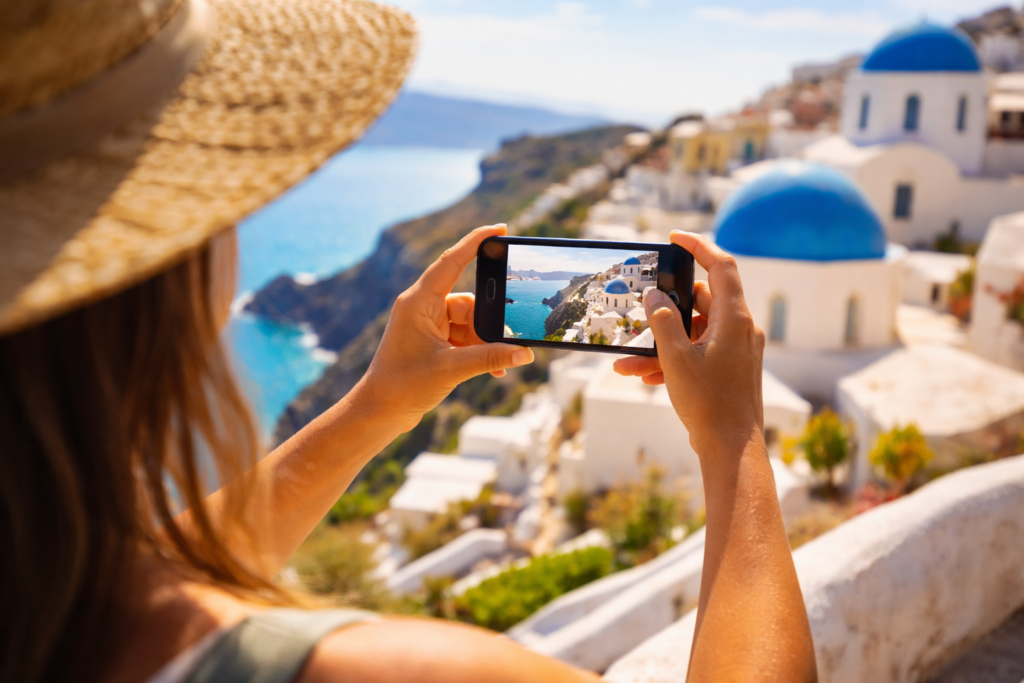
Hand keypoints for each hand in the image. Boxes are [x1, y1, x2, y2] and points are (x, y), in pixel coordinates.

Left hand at [362, 225, 534, 430]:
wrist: (378, 412)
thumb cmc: (402, 386)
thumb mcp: (451, 370)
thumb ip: (490, 358)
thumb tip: (525, 353)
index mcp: (419, 302)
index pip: (452, 261)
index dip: (476, 241)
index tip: (501, 229)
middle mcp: (422, 307)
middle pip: (469, 302)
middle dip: (489, 324)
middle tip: (507, 341)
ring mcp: (428, 324)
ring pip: (470, 322)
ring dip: (485, 343)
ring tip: (497, 366)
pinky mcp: (433, 341)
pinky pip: (464, 337)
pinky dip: (478, 351)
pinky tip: (493, 369)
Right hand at [613, 231, 764, 459]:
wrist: (731, 449)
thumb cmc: (708, 403)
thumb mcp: (676, 358)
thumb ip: (662, 321)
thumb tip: (655, 295)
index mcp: (733, 319)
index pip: (721, 266)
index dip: (699, 246)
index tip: (674, 238)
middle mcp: (738, 329)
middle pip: (699, 301)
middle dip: (663, 310)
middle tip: (639, 309)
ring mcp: (734, 350)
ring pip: (692, 333)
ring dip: (659, 343)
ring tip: (627, 361)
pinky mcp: (727, 369)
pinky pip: (695, 354)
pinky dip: (670, 360)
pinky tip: (639, 376)